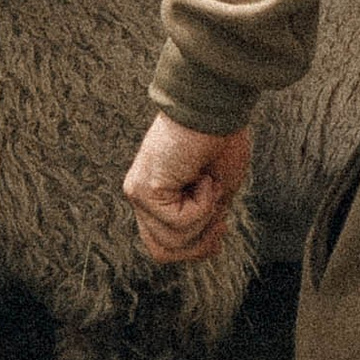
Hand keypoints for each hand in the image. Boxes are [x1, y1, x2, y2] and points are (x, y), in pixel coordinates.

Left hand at [125, 115, 252, 266]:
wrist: (215, 108)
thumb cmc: (220, 141)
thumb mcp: (216, 192)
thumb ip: (204, 220)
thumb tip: (206, 247)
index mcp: (156, 195)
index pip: (164, 244)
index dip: (196, 248)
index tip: (221, 229)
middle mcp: (141, 196)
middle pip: (162, 251)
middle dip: (199, 244)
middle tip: (220, 220)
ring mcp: (138, 193)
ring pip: (171, 242)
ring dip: (203, 218)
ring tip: (207, 184)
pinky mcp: (142, 190)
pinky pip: (177, 223)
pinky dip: (201, 204)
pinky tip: (201, 176)